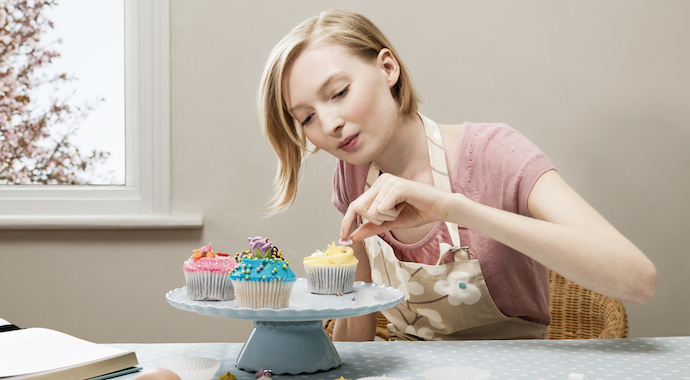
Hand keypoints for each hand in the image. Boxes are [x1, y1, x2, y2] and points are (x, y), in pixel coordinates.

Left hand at [340, 173, 456, 241]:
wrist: (440, 208)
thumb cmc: (417, 212)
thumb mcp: (390, 223)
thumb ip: (371, 228)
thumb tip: (352, 237)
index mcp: (377, 187)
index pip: (355, 205)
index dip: (347, 221)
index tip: (343, 238)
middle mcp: (380, 181)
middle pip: (360, 208)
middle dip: (374, 220)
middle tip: (392, 216)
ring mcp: (388, 182)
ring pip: (371, 210)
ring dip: (386, 217)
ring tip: (401, 209)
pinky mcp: (396, 186)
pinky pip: (382, 208)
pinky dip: (393, 214)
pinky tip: (405, 206)